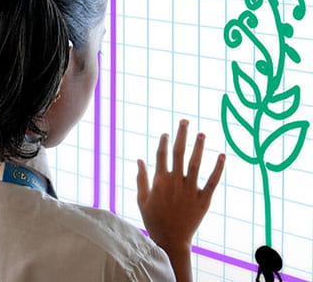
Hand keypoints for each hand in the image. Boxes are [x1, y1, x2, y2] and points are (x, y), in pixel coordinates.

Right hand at [136, 120, 224, 266]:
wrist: (171, 241)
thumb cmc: (154, 220)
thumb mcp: (142, 199)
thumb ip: (141, 178)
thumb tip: (139, 159)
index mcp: (159, 181)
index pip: (162, 155)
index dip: (164, 141)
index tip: (166, 132)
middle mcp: (175, 182)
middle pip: (178, 153)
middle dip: (181, 135)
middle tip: (185, 121)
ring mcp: (190, 190)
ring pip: (196, 163)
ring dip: (199, 147)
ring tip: (202, 133)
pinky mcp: (203, 199)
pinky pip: (212, 181)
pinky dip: (218, 168)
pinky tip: (221, 155)